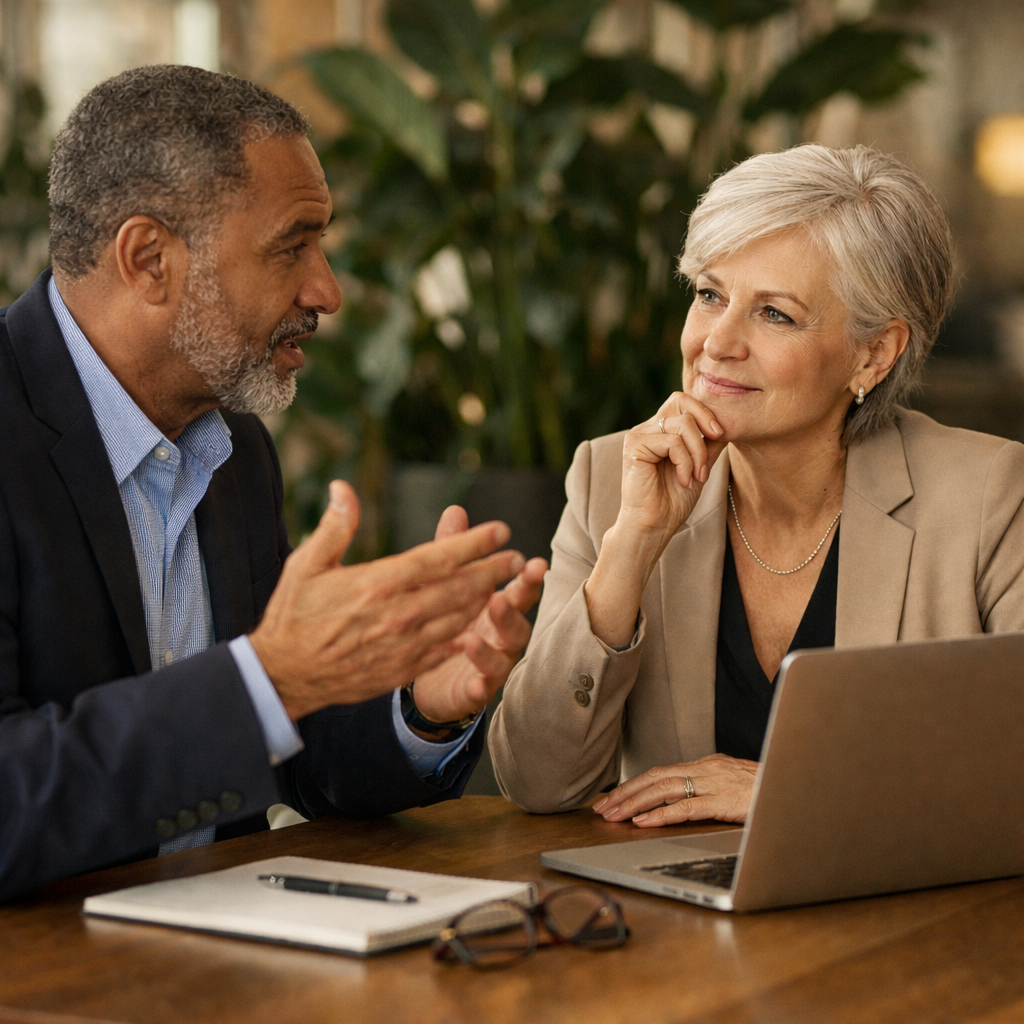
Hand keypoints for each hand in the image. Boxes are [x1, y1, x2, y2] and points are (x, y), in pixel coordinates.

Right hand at [250, 481, 525, 720]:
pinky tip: (481, 623)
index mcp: (378, 583)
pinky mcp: (401, 669)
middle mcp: (397, 614)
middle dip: (493, 570)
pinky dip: (467, 633)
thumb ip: (334, 526)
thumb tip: (343, 487)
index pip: (438, 558)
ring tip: (507, 584)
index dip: (474, 543)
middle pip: (459, 588)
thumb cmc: (292, 615)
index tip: (501, 530)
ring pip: (458, 618)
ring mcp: (403, 645)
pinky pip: (445, 649)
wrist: (283, 675)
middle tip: (518, 557)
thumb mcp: (305, 565)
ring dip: (486, 600)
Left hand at [411, 505, 547, 723]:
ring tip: (471, 639)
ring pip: (502, 657)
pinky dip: (479, 686)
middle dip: (512, 612)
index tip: (535, 563)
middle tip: (501, 599)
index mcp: (500, 606)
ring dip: (490, 648)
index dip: (529, 578)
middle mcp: (502, 635)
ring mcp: (493, 665)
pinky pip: (481, 690)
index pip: (520, 589)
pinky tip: (472, 683)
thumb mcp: (451, 584)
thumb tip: (456, 510)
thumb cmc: (452, 620)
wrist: (431, 674)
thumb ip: (457, 551)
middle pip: (517, 623)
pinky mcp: (475, 691)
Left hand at [591, 754, 758, 825]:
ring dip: (634, 803)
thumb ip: (710, 791)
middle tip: (601, 808)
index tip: (612, 798)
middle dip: (624, 793)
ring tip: (613, 815)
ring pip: (663, 789)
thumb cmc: (770, 791)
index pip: (661, 772)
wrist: (799, 786)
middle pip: (655, 778)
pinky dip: (661, 814)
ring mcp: (715, 783)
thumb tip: (683, 804)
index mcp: (708, 765)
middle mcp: (707, 769)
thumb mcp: (735, 787)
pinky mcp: (725, 800)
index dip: (634, 784)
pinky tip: (644, 822)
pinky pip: (686, 807)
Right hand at [616, 391, 726, 540]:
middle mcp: (647, 428)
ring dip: (698, 453)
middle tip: (717, 442)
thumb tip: (728, 422)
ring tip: (697, 476)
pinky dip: (685, 462)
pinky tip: (683, 480)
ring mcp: (638, 435)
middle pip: (680, 401)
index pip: (683, 402)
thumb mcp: (699, 466)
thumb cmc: (673, 501)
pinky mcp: (634, 446)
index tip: (721, 435)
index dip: (705, 412)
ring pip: (682, 424)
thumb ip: (708, 444)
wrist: (654, 526)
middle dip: (705, 421)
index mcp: (660, 430)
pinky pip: (672, 442)